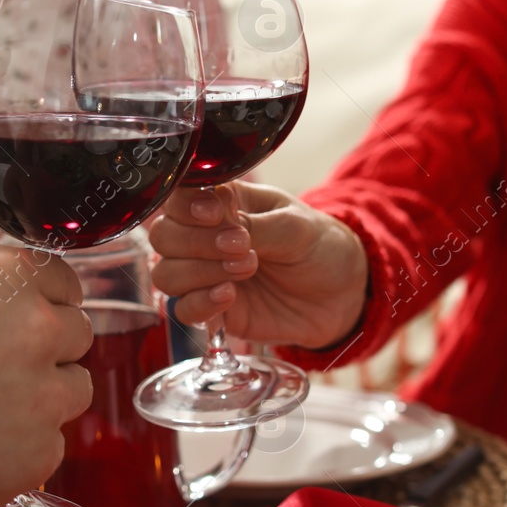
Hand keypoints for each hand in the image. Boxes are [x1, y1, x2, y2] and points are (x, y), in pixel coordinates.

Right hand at [0, 245, 93, 506]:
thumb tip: (14, 308)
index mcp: (9, 278)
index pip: (64, 282)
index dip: (41, 303)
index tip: (22, 321)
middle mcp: (39, 330)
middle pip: (78, 334)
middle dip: (45, 350)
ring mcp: (44, 396)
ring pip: (73, 391)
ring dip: (42, 397)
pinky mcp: (37, 455)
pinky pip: (50, 445)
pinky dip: (21, 448)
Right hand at [150, 182, 367, 349]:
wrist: (341, 294)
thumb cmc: (319, 247)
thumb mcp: (297, 226)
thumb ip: (256, 225)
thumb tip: (221, 227)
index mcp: (223, 203)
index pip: (180, 197)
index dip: (188, 206)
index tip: (216, 216)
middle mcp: (204, 238)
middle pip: (164, 236)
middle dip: (197, 242)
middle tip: (243, 247)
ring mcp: (205, 275)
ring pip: (166, 273)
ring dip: (200, 272)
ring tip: (245, 270)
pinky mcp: (212, 310)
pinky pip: (183, 310)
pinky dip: (201, 303)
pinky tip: (230, 296)